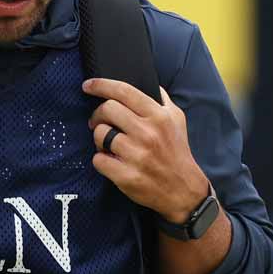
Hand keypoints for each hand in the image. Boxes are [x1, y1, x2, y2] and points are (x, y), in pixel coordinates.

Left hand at [84, 78, 208, 221]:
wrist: (184, 190)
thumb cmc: (177, 152)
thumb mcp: (177, 120)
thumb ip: (162, 100)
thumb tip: (148, 82)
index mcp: (159, 117)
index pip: (124, 91)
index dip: (101, 85)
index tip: (88, 85)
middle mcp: (148, 133)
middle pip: (107, 109)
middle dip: (98, 115)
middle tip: (99, 122)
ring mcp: (137, 155)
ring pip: (100, 134)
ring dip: (100, 139)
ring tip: (109, 145)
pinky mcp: (127, 176)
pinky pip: (98, 160)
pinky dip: (101, 160)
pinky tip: (112, 161)